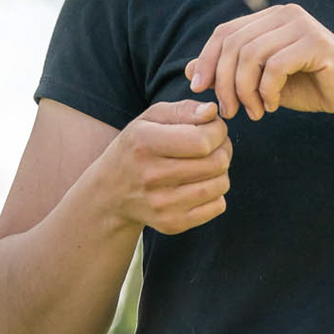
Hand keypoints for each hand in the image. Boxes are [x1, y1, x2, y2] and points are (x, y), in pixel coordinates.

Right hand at [94, 99, 232, 234]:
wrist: (110, 194)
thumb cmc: (135, 148)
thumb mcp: (149, 119)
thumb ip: (183, 109)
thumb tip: (212, 112)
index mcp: (144, 143)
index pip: (203, 140)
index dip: (218, 130)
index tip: (213, 128)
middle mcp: (151, 176)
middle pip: (216, 162)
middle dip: (223, 148)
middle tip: (214, 145)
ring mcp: (162, 204)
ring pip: (221, 184)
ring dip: (221, 171)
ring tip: (206, 164)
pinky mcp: (172, 223)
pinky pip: (218, 206)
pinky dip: (216, 193)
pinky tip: (199, 184)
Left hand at [185, 2, 333, 122]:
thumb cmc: (311, 88)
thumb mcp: (262, 82)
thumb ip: (230, 73)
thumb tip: (188, 69)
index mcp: (270, 17)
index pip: (224, 32)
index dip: (206, 60)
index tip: (199, 89)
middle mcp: (285, 13)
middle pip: (233, 44)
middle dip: (223, 82)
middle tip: (230, 111)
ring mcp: (302, 25)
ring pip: (251, 55)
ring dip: (245, 91)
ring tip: (254, 112)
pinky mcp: (317, 43)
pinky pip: (274, 66)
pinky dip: (266, 91)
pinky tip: (271, 107)